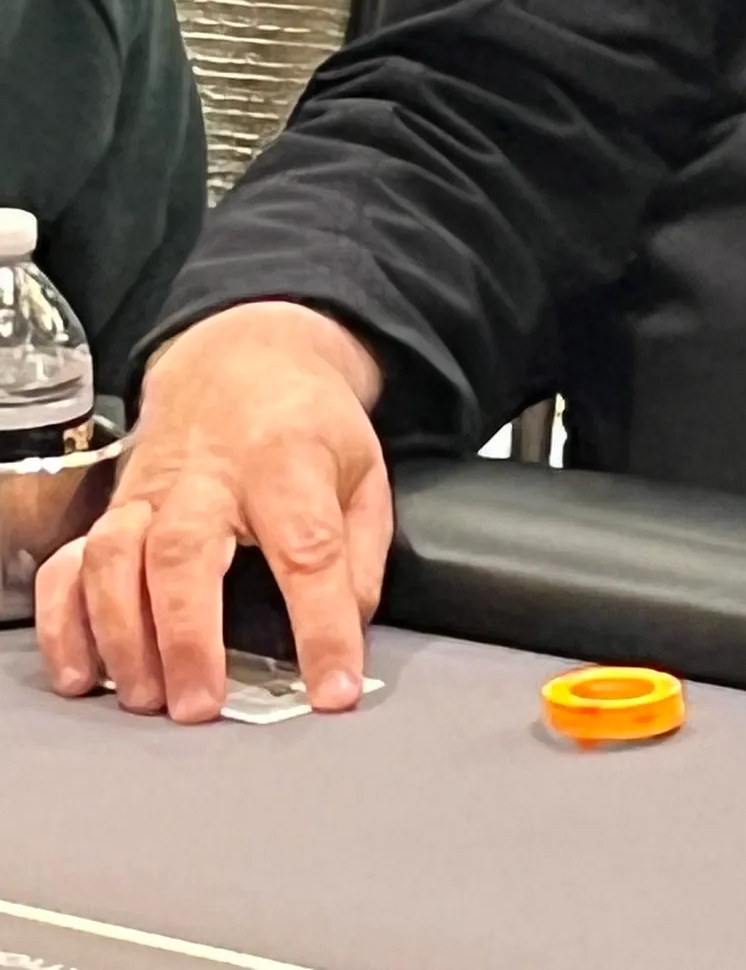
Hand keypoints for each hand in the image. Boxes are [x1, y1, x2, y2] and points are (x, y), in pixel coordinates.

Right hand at [35, 302, 389, 724]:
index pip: (308, 549)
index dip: (322, 626)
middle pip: (184, 550)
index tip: (334, 689)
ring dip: (122, 635)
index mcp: (287, 460)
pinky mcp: (113, 508)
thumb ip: (361, 554)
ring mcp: (150, 491)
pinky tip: (83, 671)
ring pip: (115, 557)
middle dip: (187, 635)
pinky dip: (64, 620)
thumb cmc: (306, 423)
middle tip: (200, 706)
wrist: (244, 358)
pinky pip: (70, 563)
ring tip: (146, 697)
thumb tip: (349, 634)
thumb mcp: (363, 471)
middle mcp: (208, 475)